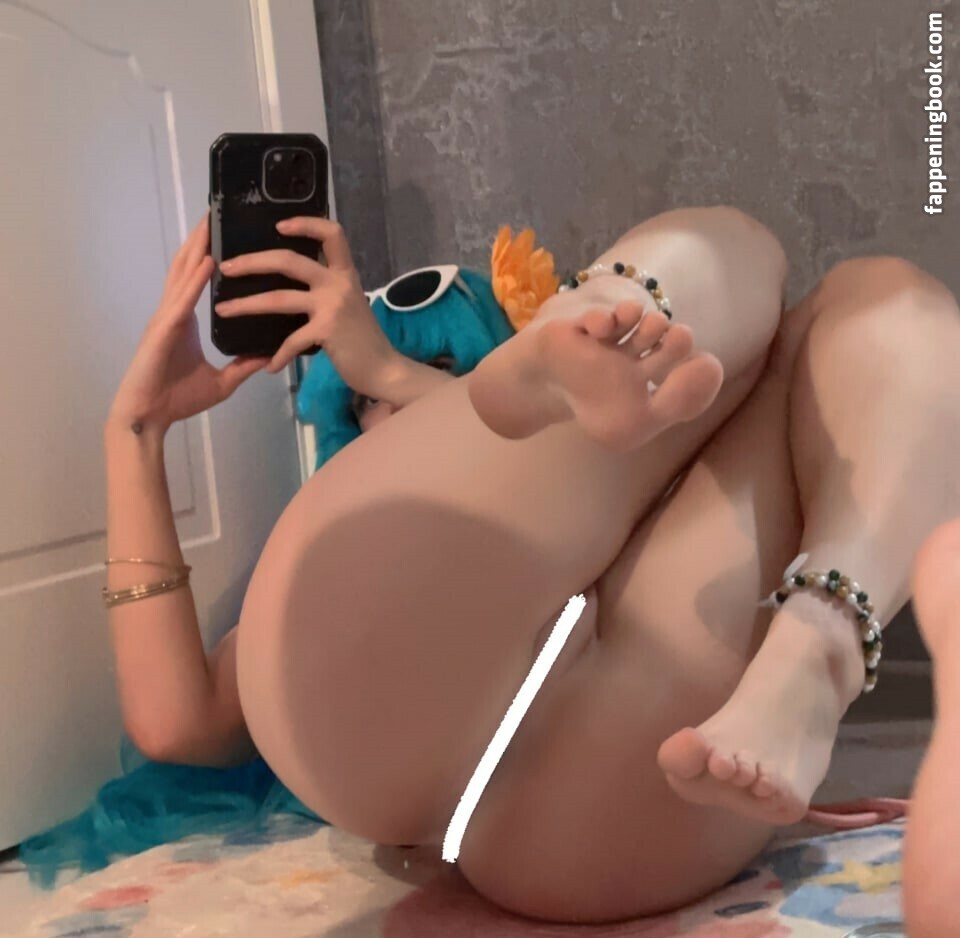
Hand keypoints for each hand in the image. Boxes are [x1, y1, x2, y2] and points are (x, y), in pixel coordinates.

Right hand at [108, 213, 270, 433]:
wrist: (150, 417)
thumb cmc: (177, 399)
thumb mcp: (222, 382)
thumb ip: (243, 367)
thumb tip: (269, 357)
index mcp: (185, 318)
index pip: (198, 278)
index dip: (208, 253)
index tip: (225, 231)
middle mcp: (174, 310)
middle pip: (188, 266)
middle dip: (202, 238)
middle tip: (218, 209)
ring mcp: (166, 317)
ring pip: (182, 274)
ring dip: (198, 247)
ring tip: (212, 222)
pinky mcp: (164, 330)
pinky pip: (182, 301)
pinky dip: (195, 281)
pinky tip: (208, 263)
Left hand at [214, 217, 400, 397]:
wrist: (384, 369)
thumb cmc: (363, 338)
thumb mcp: (349, 304)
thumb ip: (328, 289)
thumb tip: (295, 283)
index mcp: (344, 273)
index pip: (331, 233)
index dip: (306, 224)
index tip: (279, 225)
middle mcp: (338, 283)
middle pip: (289, 261)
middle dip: (252, 262)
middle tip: (226, 267)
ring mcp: (332, 306)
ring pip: (279, 298)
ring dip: (246, 305)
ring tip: (223, 310)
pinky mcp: (327, 331)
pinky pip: (292, 341)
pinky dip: (278, 356)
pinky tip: (269, 366)